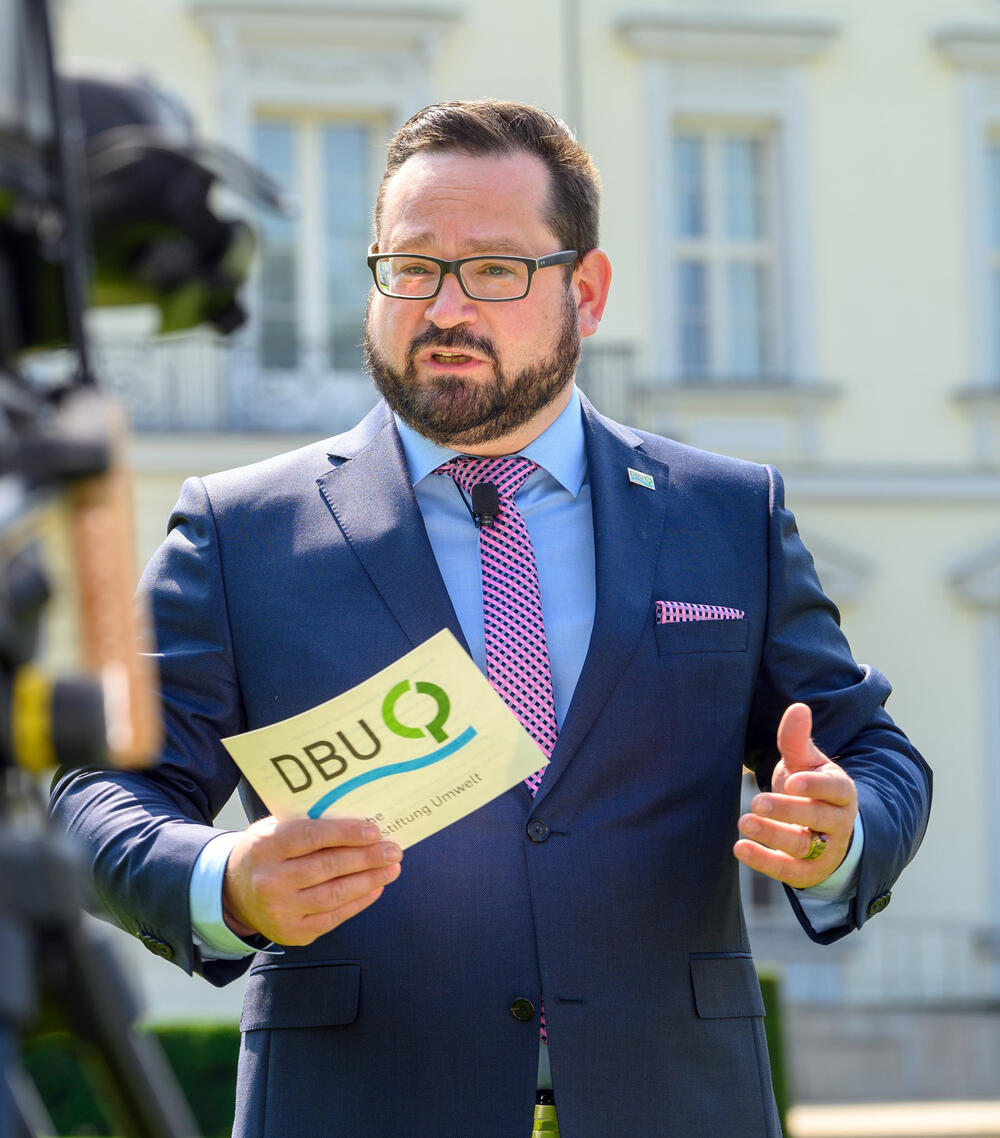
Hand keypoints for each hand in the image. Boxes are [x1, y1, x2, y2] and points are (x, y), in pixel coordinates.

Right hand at [223, 816, 402, 945]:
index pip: (312, 837)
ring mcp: (280, 910)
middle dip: (367, 858)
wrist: (233, 893)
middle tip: (393, 850)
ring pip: (334, 895)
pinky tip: (375, 888)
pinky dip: (358, 902)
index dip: (346, 834)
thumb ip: (310, 824)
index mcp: (266, 846)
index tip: (374, 831)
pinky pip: (333, 917)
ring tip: (391, 868)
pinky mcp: (292, 933)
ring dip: (369, 881)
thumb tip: (360, 823)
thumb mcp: (276, 828)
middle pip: (328, 867)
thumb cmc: (266, 851)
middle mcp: (270, 881)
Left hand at [733, 703, 857, 888]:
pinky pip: (789, 871)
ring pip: (803, 845)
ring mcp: (825, 849)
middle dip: (788, 810)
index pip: (834, 788)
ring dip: (773, 836)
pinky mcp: (809, 871)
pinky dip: (764, 861)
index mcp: (841, 791)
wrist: (822, 828)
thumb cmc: (809, 787)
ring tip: (744, 823)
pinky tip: (740, 848)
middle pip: (818, 817)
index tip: (791, 781)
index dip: (815, 785)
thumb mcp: (805, 762)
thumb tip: (798, 708)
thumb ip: (797, 739)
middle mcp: (838, 822)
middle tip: (757, 801)